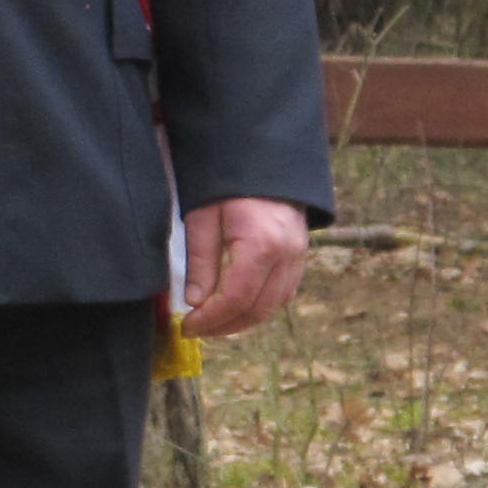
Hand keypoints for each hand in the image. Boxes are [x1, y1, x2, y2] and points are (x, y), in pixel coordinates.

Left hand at [179, 196, 311, 340]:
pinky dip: (260, 306)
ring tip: (212, 322)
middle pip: (259, 309)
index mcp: (262, 245)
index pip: (236, 298)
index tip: (187, 326)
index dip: (211, 319)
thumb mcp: (202, 217)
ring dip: (243, 320)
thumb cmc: (227, 184)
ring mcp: (299, 258)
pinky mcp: (300, 257)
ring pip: (274, 306)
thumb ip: (201, 261)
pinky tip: (235, 306)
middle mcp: (287, 256)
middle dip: (225, 326)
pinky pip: (283, 293)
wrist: (264, 158)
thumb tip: (194, 302)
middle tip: (196, 329)